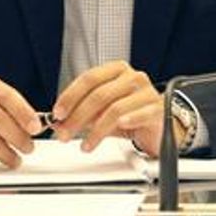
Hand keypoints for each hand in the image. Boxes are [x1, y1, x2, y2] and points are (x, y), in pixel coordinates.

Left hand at [51, 60, 177, 156]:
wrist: (158, 123)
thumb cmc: (130, 112)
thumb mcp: (103, 110)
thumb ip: (83, 113)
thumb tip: (60, 123)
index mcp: (117, 71)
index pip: (89, 78)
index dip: (70, 96)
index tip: (58, 113)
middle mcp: (133, 77)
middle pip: (100, 95)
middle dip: (78, 117)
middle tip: (65, 133)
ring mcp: (147, 92)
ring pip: (115, 109)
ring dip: (96, 130)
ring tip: (86, 144)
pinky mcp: (158, 109)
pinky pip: (140, 115)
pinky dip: (126, 122)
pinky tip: (117, 129)